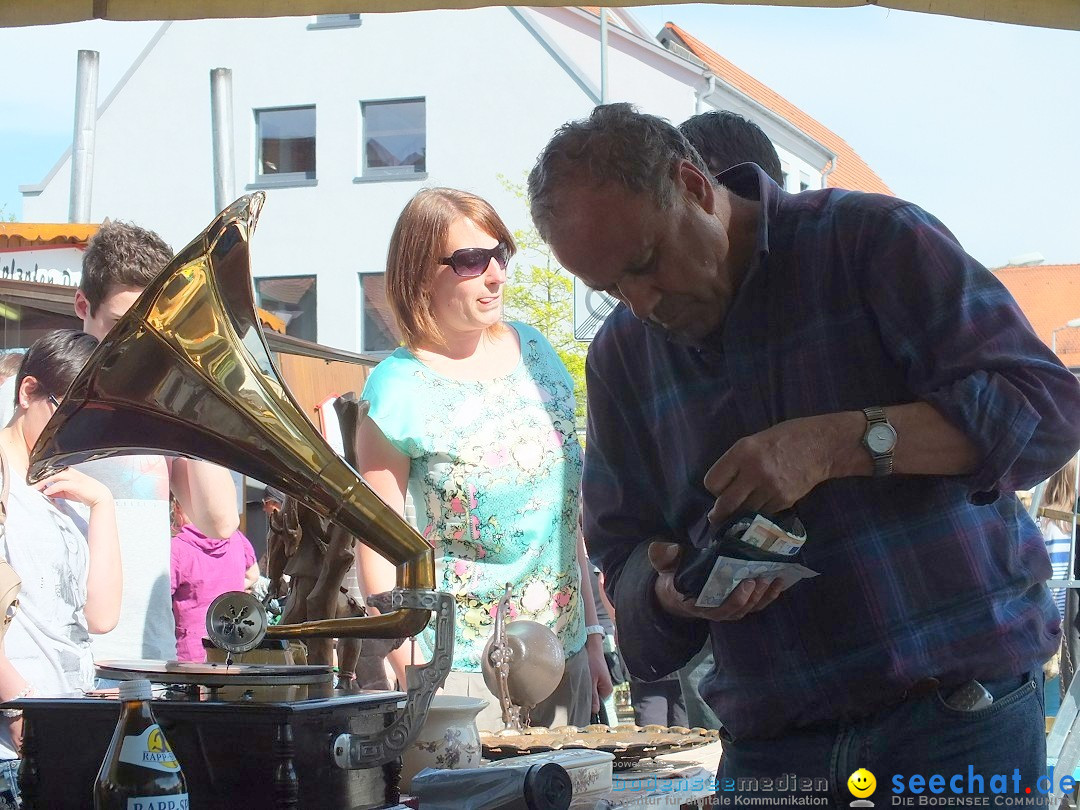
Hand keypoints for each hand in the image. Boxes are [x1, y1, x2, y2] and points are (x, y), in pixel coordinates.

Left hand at [35, 468, 112, 508]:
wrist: (101, 497)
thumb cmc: (86, 493)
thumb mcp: (69, 492)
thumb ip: (58, 491)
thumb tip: (46, 492)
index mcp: (71, 473)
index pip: (54, 469)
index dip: (43, 472)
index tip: (33, 477)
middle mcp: (73, 473)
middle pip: (54, 470)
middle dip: (41, 475)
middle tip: (31, 481)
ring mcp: (75, 478)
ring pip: (57, 475)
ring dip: (44, 480)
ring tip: (36, 486)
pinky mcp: (77, 485)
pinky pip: (63, 484)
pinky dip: (53, 487)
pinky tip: (47, 492)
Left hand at [585, 634, 612, 714]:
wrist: (591, 646)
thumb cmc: (592, 661)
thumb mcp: (591, 680)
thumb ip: (593, 695)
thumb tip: (595, 712)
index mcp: (607, 690)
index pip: (598, 704)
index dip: (589, 703)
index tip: (579, 700)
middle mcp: (605, 687)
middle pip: (594, 697)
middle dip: (585, 695)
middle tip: (577, 690)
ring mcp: (600, 682)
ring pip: (590, 691)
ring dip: (583, 688)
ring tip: (577, 683)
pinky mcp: (595, 677)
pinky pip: (589, 684)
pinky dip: (583, 682)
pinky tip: (578, 679)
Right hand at [649, 541, 783, 621]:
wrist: (679, 591)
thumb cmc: (675, 576)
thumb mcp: (665, 566)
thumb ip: (664, 557)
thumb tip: (661, 547)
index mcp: (697, 603)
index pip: (717, 608)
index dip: (734, 599)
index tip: (745, 583)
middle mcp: (715, 611)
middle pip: (738, 609)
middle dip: (752, 595)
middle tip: (761, 577)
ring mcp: (729, 609)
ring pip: (749, 608)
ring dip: (763, 596)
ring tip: (773, 579)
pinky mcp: (739, 604)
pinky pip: (756, 605)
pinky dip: (768, 596)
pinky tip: (778, 583)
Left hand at [704, 414, 842, 524]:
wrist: (822, 446)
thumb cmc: (786, 437)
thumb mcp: (755, 440)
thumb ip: (737, 461)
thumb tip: (723, 486)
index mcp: (743, 452)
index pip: (713, 482)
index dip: (713, 488)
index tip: (718, 490)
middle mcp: (754, 471)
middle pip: (725, 504)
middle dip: (718, 514)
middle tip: (715, 518)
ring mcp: (770, 488)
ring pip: (744, 513)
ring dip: (739, 516)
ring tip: (737, 515)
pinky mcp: (784, 501)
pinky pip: (763, 514)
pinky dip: (759, 513)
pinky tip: (760, 506)